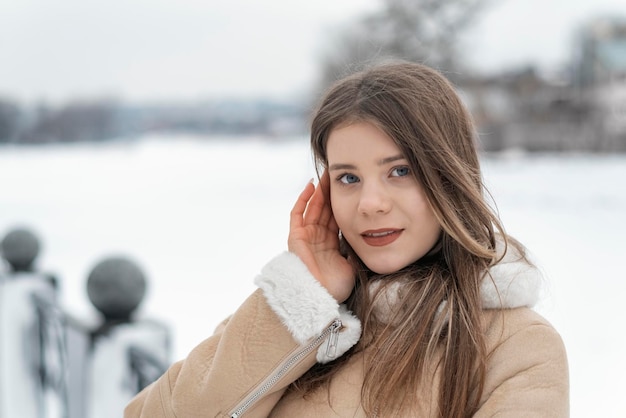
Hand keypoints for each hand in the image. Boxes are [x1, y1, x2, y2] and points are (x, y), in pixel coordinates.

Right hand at [288, 171, 354, 302]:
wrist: (319, 299)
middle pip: (324, 208)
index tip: (351, 186)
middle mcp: (317, 237)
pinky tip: (311, 185)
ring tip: (326, 173)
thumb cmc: (336, 287)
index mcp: (331, 243)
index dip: (343, 201)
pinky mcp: (295, 237)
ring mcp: (305, 236)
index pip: (337, 216)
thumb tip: (369, 236)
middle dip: (331, 190)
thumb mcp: (352, 264)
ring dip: (319, 190)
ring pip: (313, 207)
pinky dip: (303, 199)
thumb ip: (356, 249)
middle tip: (338, 172)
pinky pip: (297, 214)